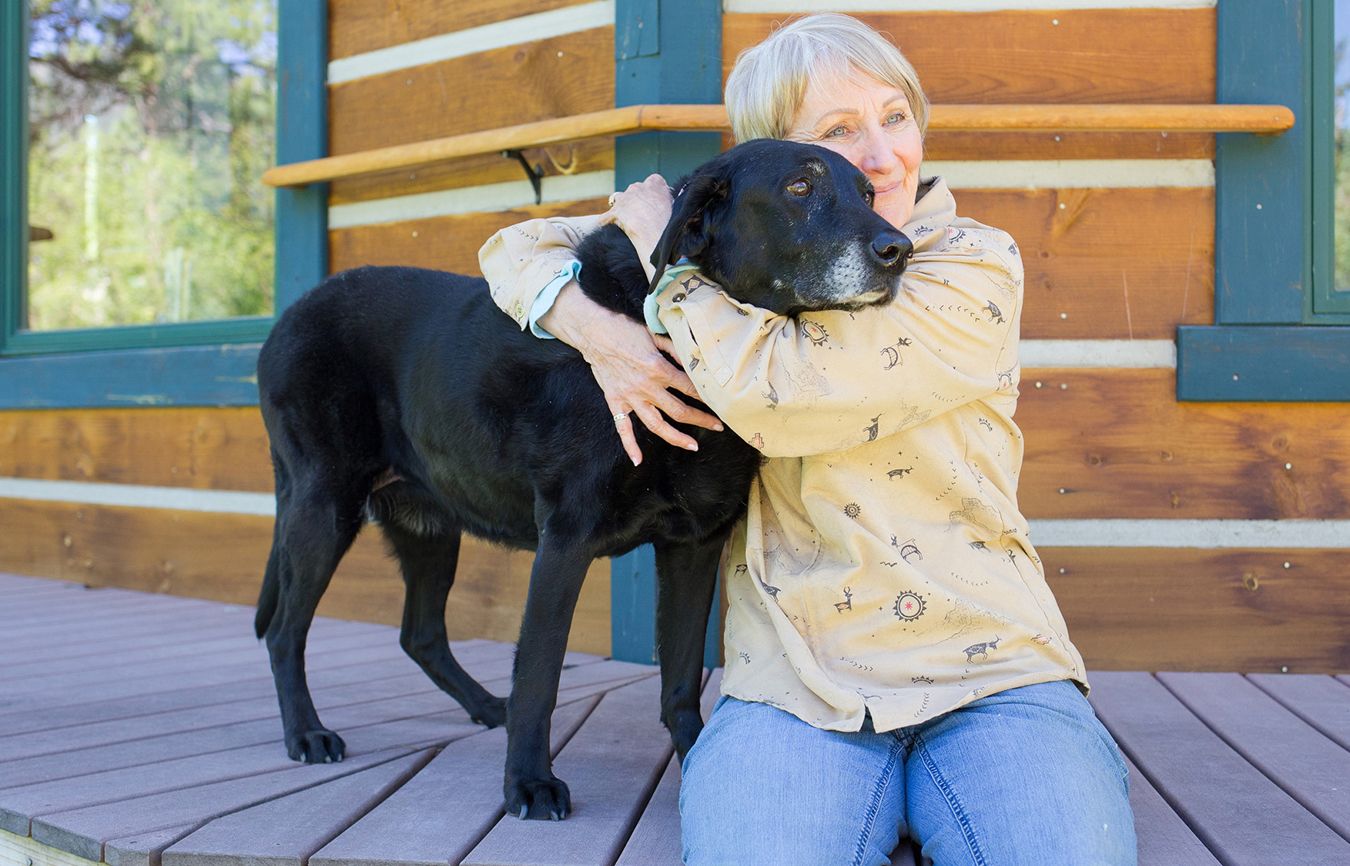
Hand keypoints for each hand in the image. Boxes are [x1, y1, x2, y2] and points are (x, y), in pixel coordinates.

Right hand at [537, 282, 722, 465]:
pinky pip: (623, 428)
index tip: (720, 402)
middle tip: (717, 425)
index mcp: (658, 369)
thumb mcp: (655, 334)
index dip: (707, 396)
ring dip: (676, 438)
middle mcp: (646, 387)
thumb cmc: (625, 329)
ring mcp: (630, 397)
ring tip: (693, 446)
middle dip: (701, 419)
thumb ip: (676, 350)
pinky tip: (638, 460)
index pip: (689, 388)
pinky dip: (629, 446)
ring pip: (657, 425)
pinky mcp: (615, 402)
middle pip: (679, 411)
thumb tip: (695, 362)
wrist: (593, 331)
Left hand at [602, 174, 673, 281]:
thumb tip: (682, 194)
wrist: (659, 240)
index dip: (654, 193)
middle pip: (635, 190)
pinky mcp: (615, 213)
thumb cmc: (672, 225)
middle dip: (637, 200)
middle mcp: (639, 186)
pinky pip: (606, 217)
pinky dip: (606, 222)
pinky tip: (607, 228)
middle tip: (643, 216)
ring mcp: (625, 198)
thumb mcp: (679, 206)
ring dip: (622, 208)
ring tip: (628, 222)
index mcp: (656, 182)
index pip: (653, 182)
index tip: (656, 203)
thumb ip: (675, 198)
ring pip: (619, 199)